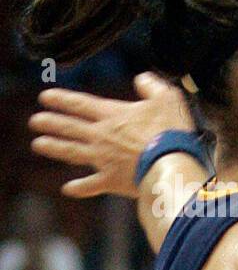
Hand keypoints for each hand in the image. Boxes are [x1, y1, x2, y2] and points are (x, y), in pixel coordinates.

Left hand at [29, 72, 192, 198]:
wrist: (171, 164)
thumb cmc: (171, 131)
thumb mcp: (167, 98)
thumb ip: (152, 86)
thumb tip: (142, 79)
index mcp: (113, 115)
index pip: (80, 104)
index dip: (61, 99)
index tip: (45, 97)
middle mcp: (102, 135)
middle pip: (69, 127)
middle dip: (49, 122)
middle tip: (34, 121)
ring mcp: (104, 159)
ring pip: (71, 152)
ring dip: (53, 147)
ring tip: (37, 145)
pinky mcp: (112, 180)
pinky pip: (91, 185)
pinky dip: (79, 188)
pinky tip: (68, 189)